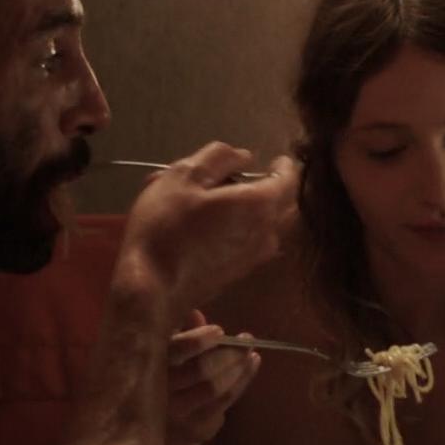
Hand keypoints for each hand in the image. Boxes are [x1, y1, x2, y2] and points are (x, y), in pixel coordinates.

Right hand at [114, 142, 299, 311]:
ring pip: (271, 225)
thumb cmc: (166, 227)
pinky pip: (256, 242)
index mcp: (259, 204)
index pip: (290, 179)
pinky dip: (246, 228)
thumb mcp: (184, 176)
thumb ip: (219, 158)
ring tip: (222, 200)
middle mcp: (267, 232)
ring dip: (257, 209)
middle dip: (273, 187)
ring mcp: (256, 256)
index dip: (285, 165)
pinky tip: (216, 226)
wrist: (153, 287)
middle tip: (247, 177)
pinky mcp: (241, 272)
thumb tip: (243, 156)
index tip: (275, 159)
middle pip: (286, 205)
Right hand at [167, 312, 261, 444]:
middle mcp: (161, 392)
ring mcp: (179, 413)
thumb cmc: (166, 378)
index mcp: (153, 365)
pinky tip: (251, 365)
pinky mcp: (197, 428)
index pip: (176, 351)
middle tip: (247, 340)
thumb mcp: (168, 353)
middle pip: (202, 370)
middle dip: (230, 353)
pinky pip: (226, 402)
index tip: (219, 330)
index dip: (200, 340)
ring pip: (216, 388)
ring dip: (240, 368)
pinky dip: (243, 380)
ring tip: (251, 353)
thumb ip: (182, 334)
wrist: (158, 427)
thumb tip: (195, 313)